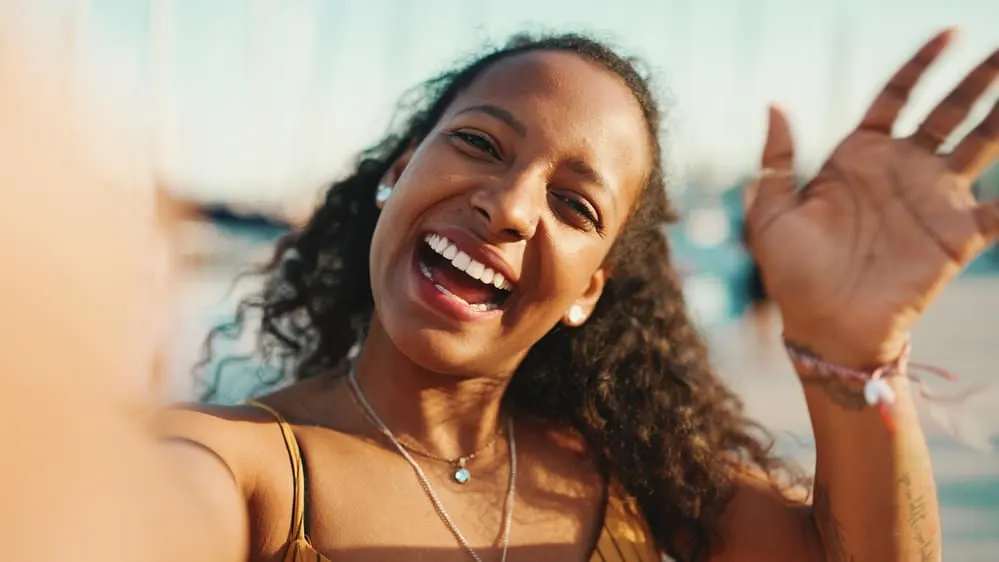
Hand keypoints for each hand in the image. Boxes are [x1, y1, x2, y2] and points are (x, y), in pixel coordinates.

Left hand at [744, 30, 998, 366]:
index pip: (896, 97)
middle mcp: (901, 171)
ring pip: (981, 144)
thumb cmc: (792, 274)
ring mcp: (932, 200)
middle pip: (948, 111)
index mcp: (859, 157)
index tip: (949, 33)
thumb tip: (773, 104)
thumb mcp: (770, 213)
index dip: (921, 65)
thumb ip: (775, 159)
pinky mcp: (957, 236)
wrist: (824, 327)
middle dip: (978, 78)